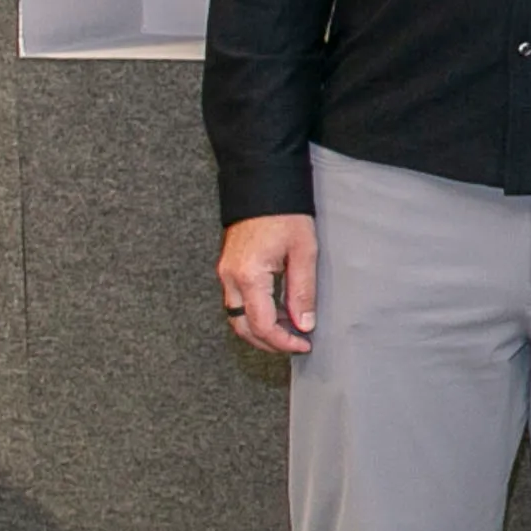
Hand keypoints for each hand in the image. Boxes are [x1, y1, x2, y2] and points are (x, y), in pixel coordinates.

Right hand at [217, 214, 319, 354]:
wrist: (263, 186)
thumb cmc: (286, 215)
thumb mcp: (304, 252)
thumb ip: (303, 291)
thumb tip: (304, 324)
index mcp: (249, 275)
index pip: (261, 324)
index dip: (283, 341)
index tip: (304, 345)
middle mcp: (230, 277)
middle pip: (243, 327)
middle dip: (269, 342)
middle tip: (296, 344)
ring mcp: (226, 273)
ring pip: (236, 317)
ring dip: (261, 329)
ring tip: (291, 329)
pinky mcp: (228, 268)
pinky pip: (236, 302)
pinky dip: (254, 314)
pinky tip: (277, 312)